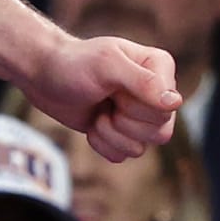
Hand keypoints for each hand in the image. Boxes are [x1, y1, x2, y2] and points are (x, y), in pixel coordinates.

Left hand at [26, 31, 179, 162]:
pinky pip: (123, 156)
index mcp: (160, 68)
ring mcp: (140, 115)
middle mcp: (156, 92)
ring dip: (111, 134)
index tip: (114, 89)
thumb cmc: (74, 64)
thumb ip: (142, 82)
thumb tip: (175, 103)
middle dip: (123, 121)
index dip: (136, 107)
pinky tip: (92, 123)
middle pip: (160, 132)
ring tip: (98, 112)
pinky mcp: (122, 133)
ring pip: (142, 148)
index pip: (167, 109)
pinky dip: (102, 144)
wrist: (44, 77)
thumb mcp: (107, 65)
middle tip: (105, 99)